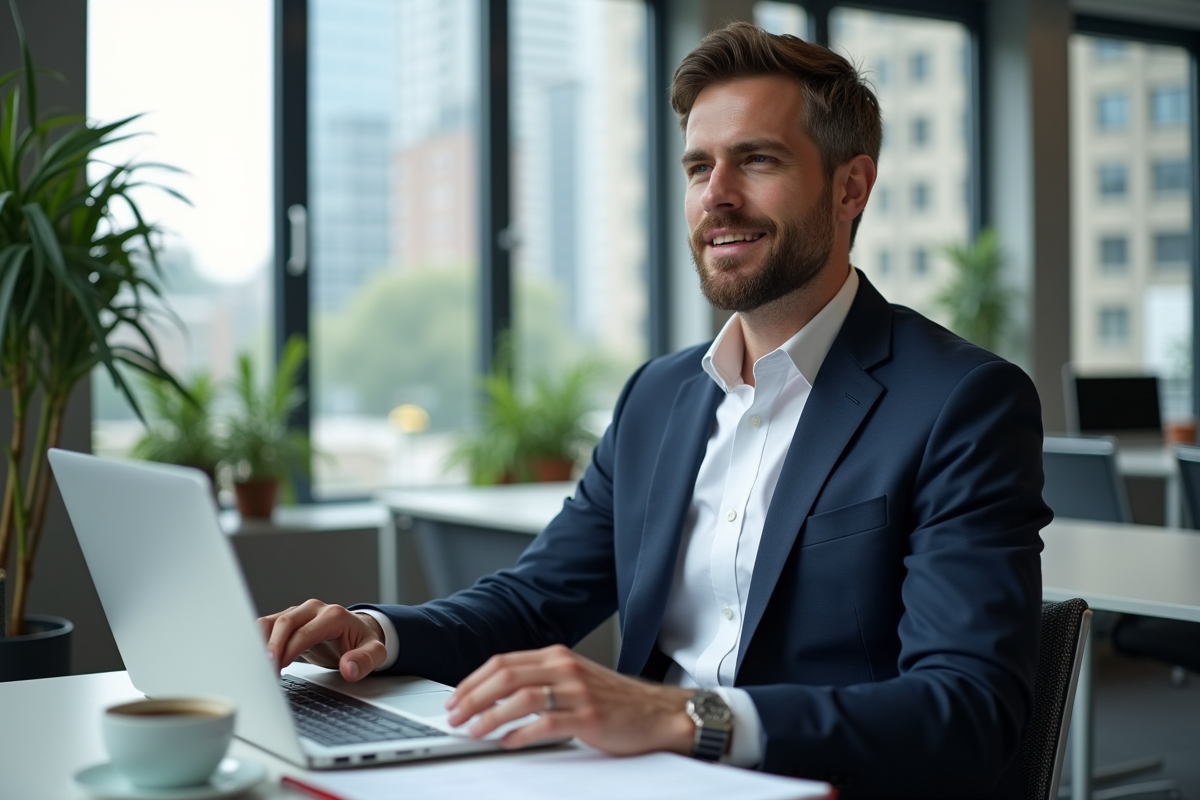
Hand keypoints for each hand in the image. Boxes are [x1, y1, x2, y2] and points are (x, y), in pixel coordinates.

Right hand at [257, 599, 386, 681]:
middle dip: (272, 647)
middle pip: (285, 623)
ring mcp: (299, 613)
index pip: (305, 632)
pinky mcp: (289, 620)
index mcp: (333, 615)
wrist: (358, 632)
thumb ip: (364, 660)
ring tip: (256, 665)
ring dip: (260, 643)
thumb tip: (348, 669)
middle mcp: (314, 610)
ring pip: (271, 622)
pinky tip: (254, 658)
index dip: (289, 650)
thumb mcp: (375, 653)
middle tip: (264, 670)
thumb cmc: (363, 642)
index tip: (278, 668)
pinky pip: (267, 626)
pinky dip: (258, 640)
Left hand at [445, 644, 695, 754]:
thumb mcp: (573, 679)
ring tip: (473, 731)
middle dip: (473, 698)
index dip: (473, 681)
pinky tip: (507, 743)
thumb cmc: (614, 701)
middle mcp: (564, 668)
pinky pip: (546, 723)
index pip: (503, 662)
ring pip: (521, 697)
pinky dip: (521, 734)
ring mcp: (577, 691)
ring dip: (490, 716)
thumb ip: (540, 681)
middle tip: (455, 717)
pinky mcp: (589, 716)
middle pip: (506, 676)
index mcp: (557, 656)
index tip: (456, 699)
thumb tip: (495, 698)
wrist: (657, 713)